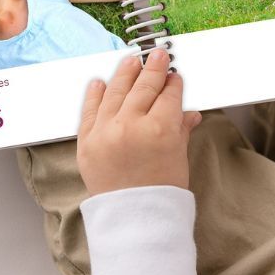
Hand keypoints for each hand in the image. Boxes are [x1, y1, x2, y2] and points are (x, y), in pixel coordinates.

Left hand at [77, 49, 201, 195]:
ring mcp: (105, 132)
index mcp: (160, 130)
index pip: (168, 95)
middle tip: (158, 54)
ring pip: (116, 92)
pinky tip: (101, 81)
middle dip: (153, 68)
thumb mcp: (178, 158)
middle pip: (144, 87)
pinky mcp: (86, 142)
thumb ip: (180, 130)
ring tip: (132, 60)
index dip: (173, 83)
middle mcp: (131, 126)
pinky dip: (96, 94)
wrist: (134, 220)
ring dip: (125, 73)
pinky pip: (90, 110)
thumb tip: (187, 112)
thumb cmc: (160, 193)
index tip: (174, 75)